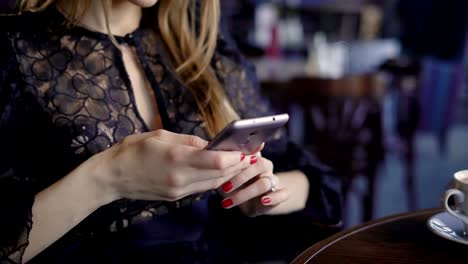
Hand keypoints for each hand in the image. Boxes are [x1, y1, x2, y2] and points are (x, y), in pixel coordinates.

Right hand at [95, 129, 253, 201]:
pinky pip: (201, 188)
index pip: (216, 160)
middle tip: (250, 156)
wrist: (111, 177)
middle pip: (219, 174)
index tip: (246, 149)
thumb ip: (189, 141)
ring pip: (213, 184)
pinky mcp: (175, 196)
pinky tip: (219, 170)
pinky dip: (214, 179)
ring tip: (240, 163)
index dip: (234, 156)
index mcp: (176, 158)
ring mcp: (178, 190)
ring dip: (228, 174)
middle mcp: (180, 178)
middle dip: (237, 165)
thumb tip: (211, 144)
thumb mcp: (161, 135)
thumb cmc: (133, 149)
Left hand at [219, 153, 289, 216]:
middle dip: (240, 177)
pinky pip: (284, 193)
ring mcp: (273, 179)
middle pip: (259, 164)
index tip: (230, 161)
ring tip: (229, 202)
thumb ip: (224, 164)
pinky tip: (263, 201)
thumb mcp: (225, 175)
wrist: (251, 203)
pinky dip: (274, 197)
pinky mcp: (280, 194)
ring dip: (245, 193)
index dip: (242, 156)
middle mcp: (265, 166)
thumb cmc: (234, 185)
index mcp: (252, 157)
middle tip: (224, 188)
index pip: (252, 150)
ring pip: (265, 183)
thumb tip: (215, 152)